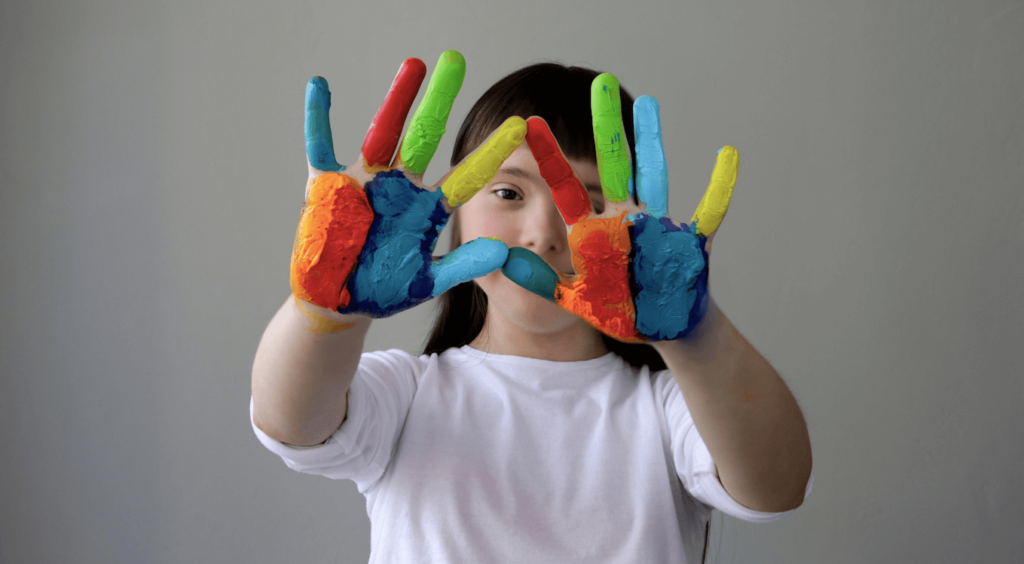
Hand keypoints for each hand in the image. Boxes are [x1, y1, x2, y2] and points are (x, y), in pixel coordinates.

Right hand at [291, 51, 526, 318]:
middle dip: (439, 100)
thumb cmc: (385, 289)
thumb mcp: (429, 279)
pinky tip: (320, 86)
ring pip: (383, 131)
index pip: (466, 174)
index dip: (491, 151)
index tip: (520, 125)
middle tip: (455, 61)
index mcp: (427, 207)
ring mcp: (365, 182)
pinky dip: (318, 118)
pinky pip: (321, 146)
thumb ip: (464, 264)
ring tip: (414, 64)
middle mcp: (400, 186)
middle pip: (424, 135)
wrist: (340, 302)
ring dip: (397, 99)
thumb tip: (504, 250)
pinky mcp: (328, 186)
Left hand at [500, 73, 737, 341]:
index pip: (564, 187)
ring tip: (650, 102)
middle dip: (607, 126)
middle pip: (613, 164)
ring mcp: (656, 226)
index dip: (550, 156)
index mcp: (592, 231)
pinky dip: (720, 186)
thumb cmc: (618, 310)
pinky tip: (728, 154)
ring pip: (654, 174)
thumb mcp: (573, 298)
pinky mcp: (686, 241)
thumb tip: (503, 260)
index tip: (529, 122)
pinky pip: (708, 211)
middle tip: (600, 83)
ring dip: (653, 140)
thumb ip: (540, 280)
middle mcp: (623, 219)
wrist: (660, 328)